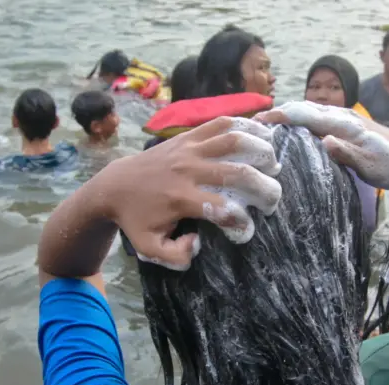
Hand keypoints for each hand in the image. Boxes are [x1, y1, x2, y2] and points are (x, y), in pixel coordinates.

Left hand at [99, 116, 282, 269]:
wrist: (114, 185)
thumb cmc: (136, 219)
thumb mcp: (149, 247)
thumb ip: (175, 256)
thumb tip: (200, 243)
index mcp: (180, 199)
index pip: (222, 210)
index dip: (242, 223)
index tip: (245, 231)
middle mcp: (187, 171)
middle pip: (237, 174)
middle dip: (264, 188)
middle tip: (273, 199)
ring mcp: (188, 150)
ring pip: (232, 141)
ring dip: (260, 150)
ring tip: (274, 163)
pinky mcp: (187, 137)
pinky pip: (219, 123)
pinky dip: (243, 124)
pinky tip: (261, 133)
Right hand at [254, 101, 388, 189]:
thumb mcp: (370, 165)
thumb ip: (347, 153)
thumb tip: (325, 141)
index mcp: (344, 124)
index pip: (307, 114)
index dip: (282, 116)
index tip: (260, 120)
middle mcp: (341, 116)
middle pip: (304, 108)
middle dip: (279, 113)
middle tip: (253, 123)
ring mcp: (343, 120)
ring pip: (309, 112)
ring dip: (287, 115)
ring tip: (265, 125)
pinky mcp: (345, 126)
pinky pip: (316, 119)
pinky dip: (299, 121)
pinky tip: (290, 131)